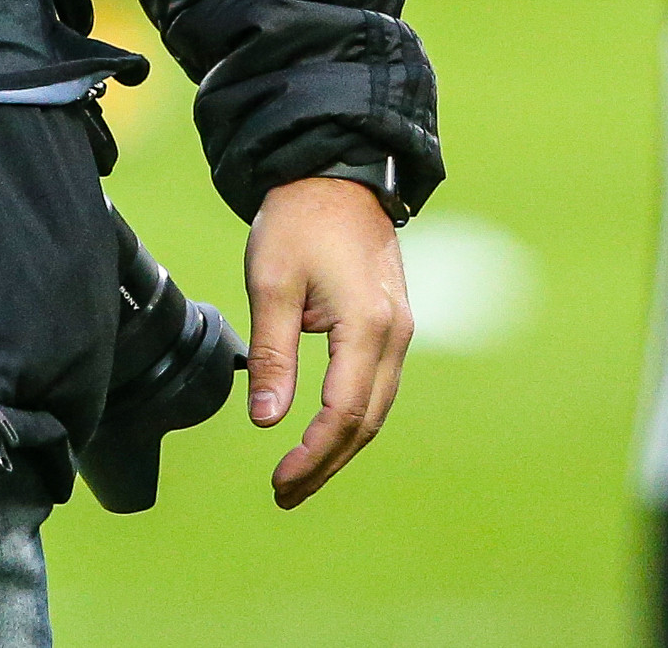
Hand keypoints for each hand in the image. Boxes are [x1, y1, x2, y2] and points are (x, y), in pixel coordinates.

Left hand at [245, 175, 411, 509]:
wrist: (335, 173)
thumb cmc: (299, 219)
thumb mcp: (271, 283)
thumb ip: (270, 355)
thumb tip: (267, 420)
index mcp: (367, 326)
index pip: (343, 414)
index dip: (312, 455)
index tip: (279, 480)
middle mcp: (395, 335)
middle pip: (366, 423)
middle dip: (326, 464)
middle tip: (285, 493)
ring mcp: (400, 330)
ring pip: (376, 409)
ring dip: (340, 447)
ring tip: (300, 475)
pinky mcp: (392, 324)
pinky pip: (377, 386)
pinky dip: (352, 418)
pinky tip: (324, 433)